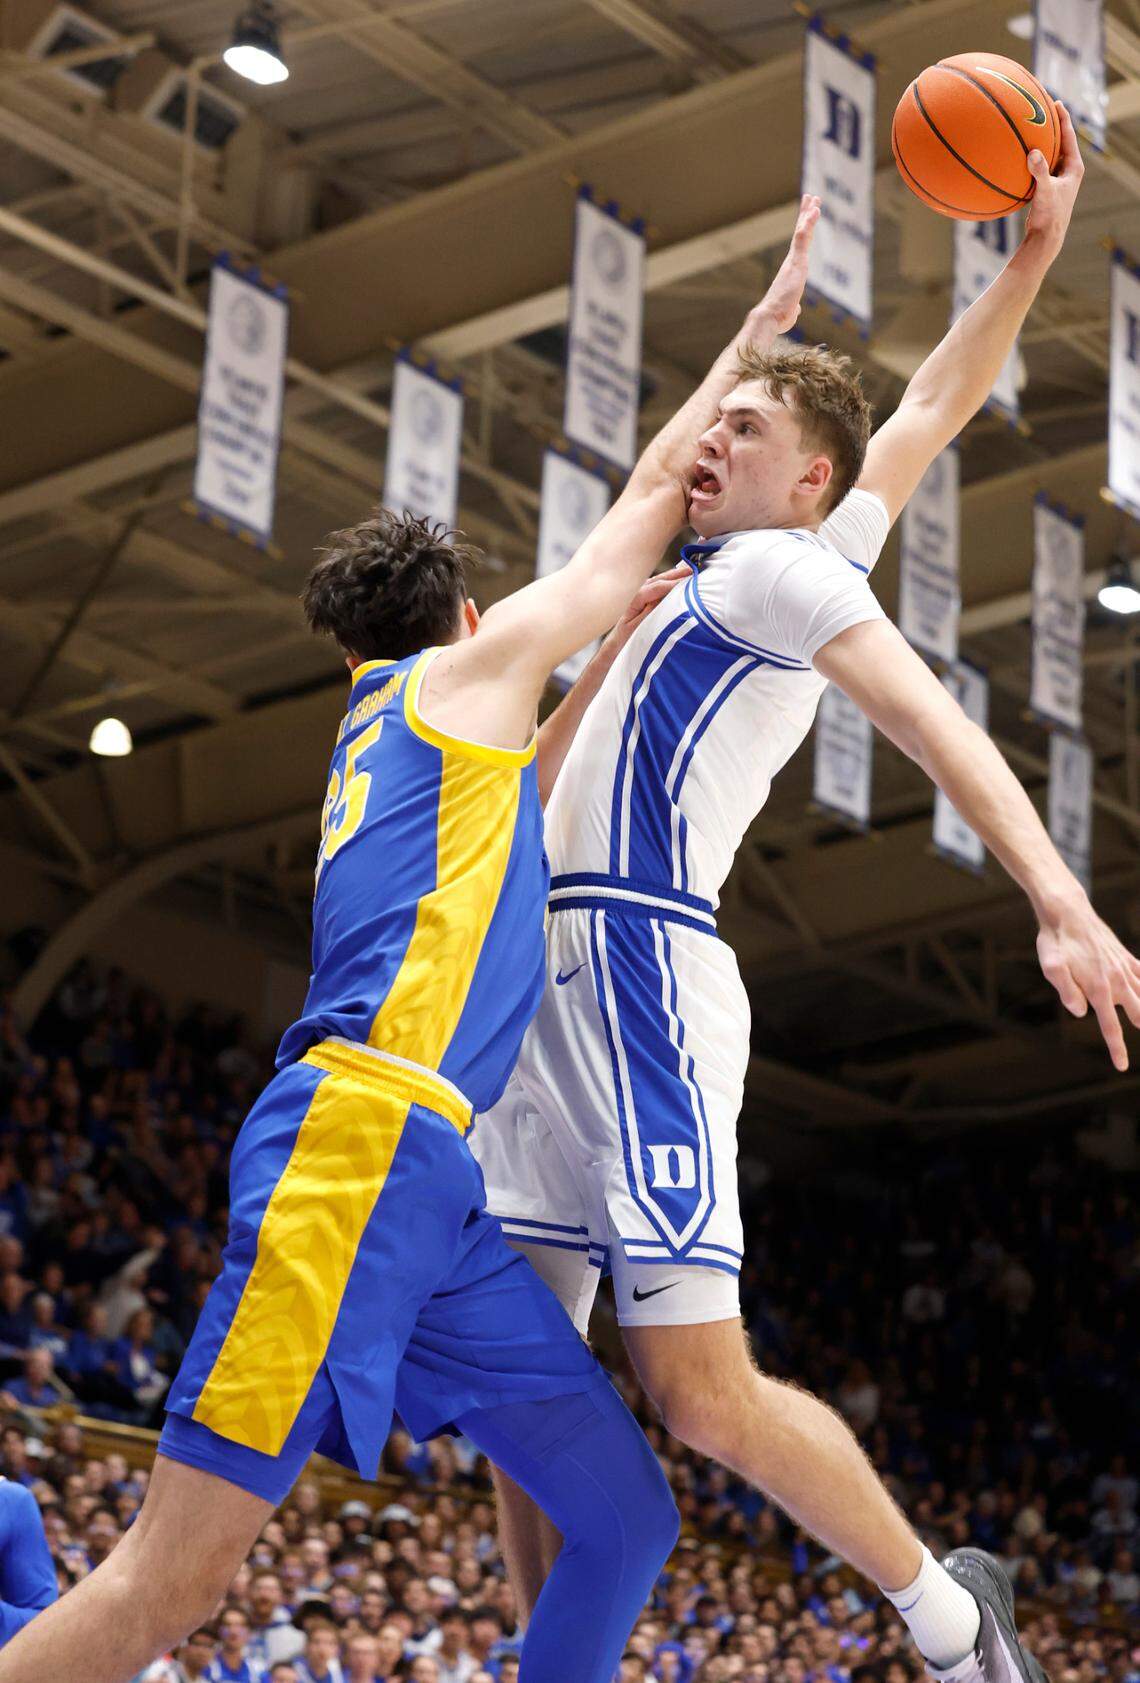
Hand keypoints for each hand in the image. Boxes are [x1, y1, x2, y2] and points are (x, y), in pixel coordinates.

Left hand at [605, 565, 689, 653]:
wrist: (617, 643)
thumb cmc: (626, 639)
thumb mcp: (639, 628)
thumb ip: (651, 612)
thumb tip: (666, 598)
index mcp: (634, 598)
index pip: (658, 587)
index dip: (674, 583)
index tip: (690, 582)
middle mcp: (635, 591)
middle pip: (659, 579)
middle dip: (677, 575)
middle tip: (694, 571)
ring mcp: (638, 592)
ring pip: (658, 580)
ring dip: (674, 576)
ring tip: (690, 572)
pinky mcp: (642, 595)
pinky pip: (657, 585)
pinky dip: (669, 580)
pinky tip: (678, 579)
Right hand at [747, 194, 820, 336]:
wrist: (769, 317)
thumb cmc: (777, 318)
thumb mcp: (790, 311)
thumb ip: (794, 306)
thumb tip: (796, 309)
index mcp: (791, 271)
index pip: (800, 246)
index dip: (804, 229)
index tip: (807, 214)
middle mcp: (791, 263)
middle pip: (800, 233)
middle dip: (805, 215)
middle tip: (810, 198)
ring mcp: (793, 261)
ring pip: (802, 232)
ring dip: (808, 214)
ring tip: (814, 199)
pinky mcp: (796, 262)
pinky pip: (803, 238)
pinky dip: (809, 223)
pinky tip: (815, 210)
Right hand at [1025, 102, 1083, 258]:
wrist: (1046, 238)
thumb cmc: (1049, 216)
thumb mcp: (1045, 191)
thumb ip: (1040, 171)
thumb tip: (1033, 153)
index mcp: (1074, 167)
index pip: (1069, 136)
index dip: (1064, 118)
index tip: (1056, 102)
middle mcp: (1068, 170)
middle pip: (1061, 141)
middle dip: (1052, 125)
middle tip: (1043, 107)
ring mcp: (1058, 178)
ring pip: (1050, 153)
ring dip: (1042, 141)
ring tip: (1030, 127)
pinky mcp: (1047, 186)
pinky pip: (1040, 166)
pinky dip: (1031, 157)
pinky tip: (1018, 154)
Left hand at [1036, 894, 1139, 1069]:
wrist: (1068, 912)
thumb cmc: (1056, 941)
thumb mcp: (1051, 966)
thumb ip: (1066, 990)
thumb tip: (1080, 1012)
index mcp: (1099, 988)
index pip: (1110, 1027)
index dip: (1117, 1049)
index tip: (1122, 1067)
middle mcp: (1117, 980)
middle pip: (1138, 1013)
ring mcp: (1123, 968)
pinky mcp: (1124, 957)